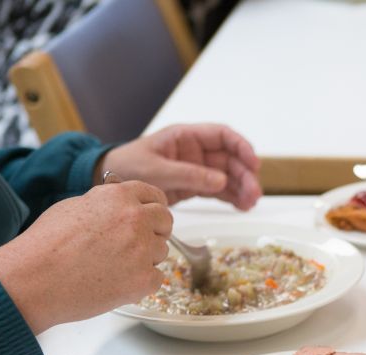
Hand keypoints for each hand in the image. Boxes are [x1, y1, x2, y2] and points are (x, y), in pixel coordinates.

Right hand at [0, 181, 170, 333]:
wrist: (34, 279)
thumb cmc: (46, 244)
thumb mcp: (74, 206)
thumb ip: (105, 204)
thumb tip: (119, 207)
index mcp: (119, 197)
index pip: (155, 196)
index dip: (153, 207)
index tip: (152, 216)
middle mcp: (135, 219)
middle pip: (165, 221)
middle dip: (156, 230)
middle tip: (139, 243)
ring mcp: (142, 250)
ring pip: (161, 251)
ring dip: (146, 258)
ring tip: (114, 265)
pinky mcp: (143, 279)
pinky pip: (156, 278)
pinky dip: (141, 282)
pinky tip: (117, 282)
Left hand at [98, 124, 262, 209]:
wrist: (111, 181)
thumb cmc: (128, 166)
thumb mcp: (156, 170)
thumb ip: (188, 174)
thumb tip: (220, 180)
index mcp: (186, 137)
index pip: (222, 136)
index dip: (241, 147)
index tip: (253, 163)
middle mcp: (196, 151)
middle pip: (230, 159)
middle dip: (244, 174)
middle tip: (254, 193)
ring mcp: (197, 169)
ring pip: (228, 176)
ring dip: (242, 188)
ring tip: (250, 204)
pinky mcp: (195, 186)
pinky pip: (219, 190)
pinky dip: (232, 198)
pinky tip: (242, 206)